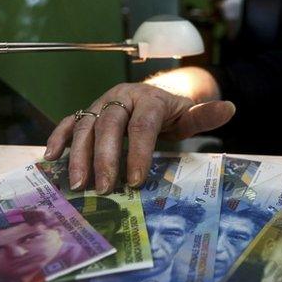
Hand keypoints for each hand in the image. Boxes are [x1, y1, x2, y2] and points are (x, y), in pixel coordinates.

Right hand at [43, 82, 235, 192]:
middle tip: (103, 188)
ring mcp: (102, 103)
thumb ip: (205, 114)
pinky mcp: (89, 111)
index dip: (138, 153)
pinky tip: (51, 158)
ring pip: (86, 124)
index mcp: (149, 99)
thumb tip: (230, 108)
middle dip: (104, 157)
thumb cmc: (173, 112)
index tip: (135, 181)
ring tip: (78, 184)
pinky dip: (58, 137)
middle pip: (109, 124)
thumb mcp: (190, 114)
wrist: (155, 93)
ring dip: (78, 154)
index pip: (142, 126)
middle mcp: (121, 97)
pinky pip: (70, 121)